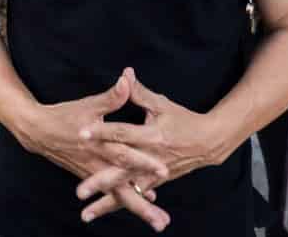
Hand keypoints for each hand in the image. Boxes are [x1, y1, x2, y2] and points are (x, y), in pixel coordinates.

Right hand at [14, 69, 169, 231]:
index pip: (124, 154)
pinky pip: (111, 192)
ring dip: (139, 209)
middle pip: (123, 188)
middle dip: (143, 204)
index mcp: (99, 144)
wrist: (38, 132)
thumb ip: (111, 97)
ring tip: (159, 222)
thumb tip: (127, 79)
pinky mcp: (91, 176)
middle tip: (162, 220)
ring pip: (118, 195)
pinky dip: (127, 198)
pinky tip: (146, 200)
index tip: (164, 170)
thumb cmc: (65, 116)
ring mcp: (94, 173)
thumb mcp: (88, 105)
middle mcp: (97, 163)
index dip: (143, 162)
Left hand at [75, 71, 231, 222]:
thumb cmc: (183, 120)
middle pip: (122, 170)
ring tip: (86, 213)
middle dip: (100, 181)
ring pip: (127, 190)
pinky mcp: (155, 182)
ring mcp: (154, 173)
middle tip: (79, 191)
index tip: (82, 133)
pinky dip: (119, 205)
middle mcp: (151, 158)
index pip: (122, 133)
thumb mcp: (162, 104)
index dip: (102, 132)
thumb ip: (139, 92)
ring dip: (106, 202)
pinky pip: (135, 195)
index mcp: (152, 136)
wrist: (208, 143)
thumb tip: (124, 74)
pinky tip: (101, 212)